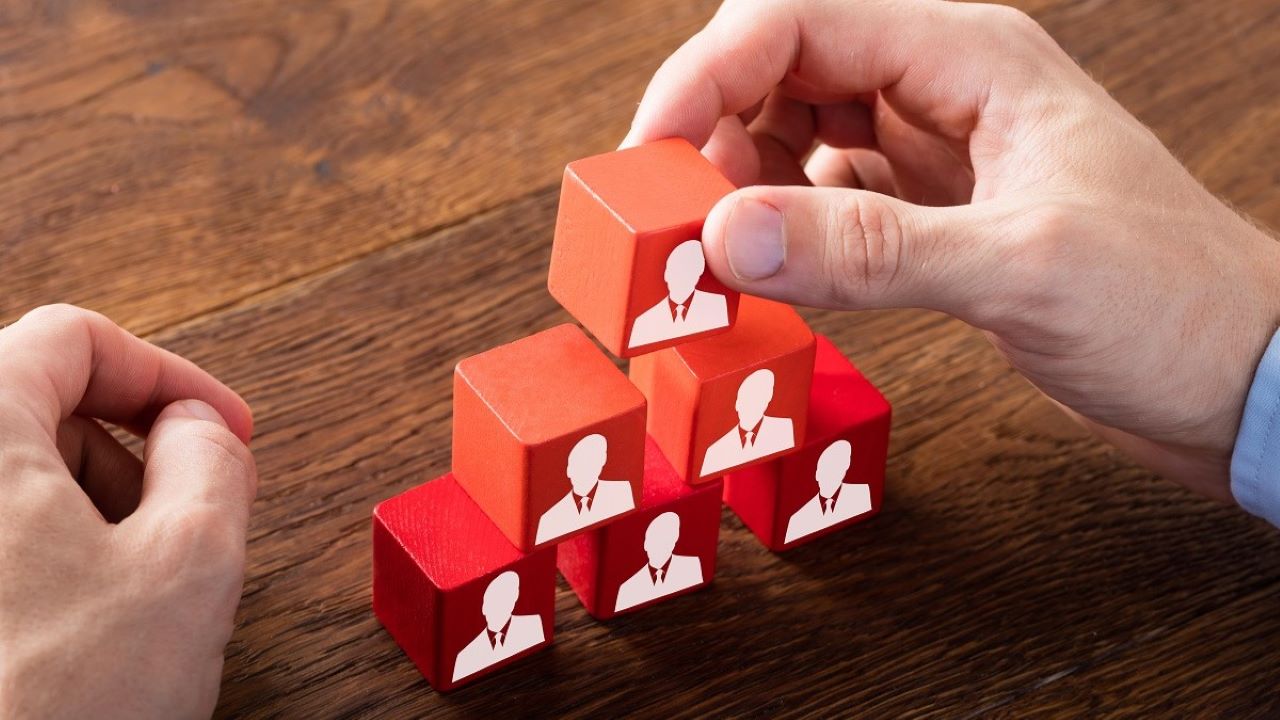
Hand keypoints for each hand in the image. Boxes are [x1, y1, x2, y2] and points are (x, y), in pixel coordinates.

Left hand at [0, 305, 256, 718]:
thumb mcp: (190, 566)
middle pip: (33, 399)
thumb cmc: (55, 710)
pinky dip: (37, 554)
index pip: (73, 335)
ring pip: (5, 473)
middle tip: (184, 518)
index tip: (221, 429)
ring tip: (129, 590)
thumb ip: (214, 459)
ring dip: (85, 507)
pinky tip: (74, 626)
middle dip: (127, 450)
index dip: (170, 375)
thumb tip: (198, 429)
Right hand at [624, 0, 1279, 500]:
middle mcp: (939, 91)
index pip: (797, 21)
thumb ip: (867, 248)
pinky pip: (820, 203)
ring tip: (715, 254)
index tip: (651, 155)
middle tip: (673, 219)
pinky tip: (769, 273)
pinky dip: (780, 232)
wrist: (1237, 377)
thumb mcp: (1019, 265)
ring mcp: (929, 156)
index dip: (707, 76)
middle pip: (780, 71)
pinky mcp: (925, 219)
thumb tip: (727, 234)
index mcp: (969, 56)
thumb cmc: (1172, 301)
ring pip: (791, 136)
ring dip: (739, 186)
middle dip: (712, 134)